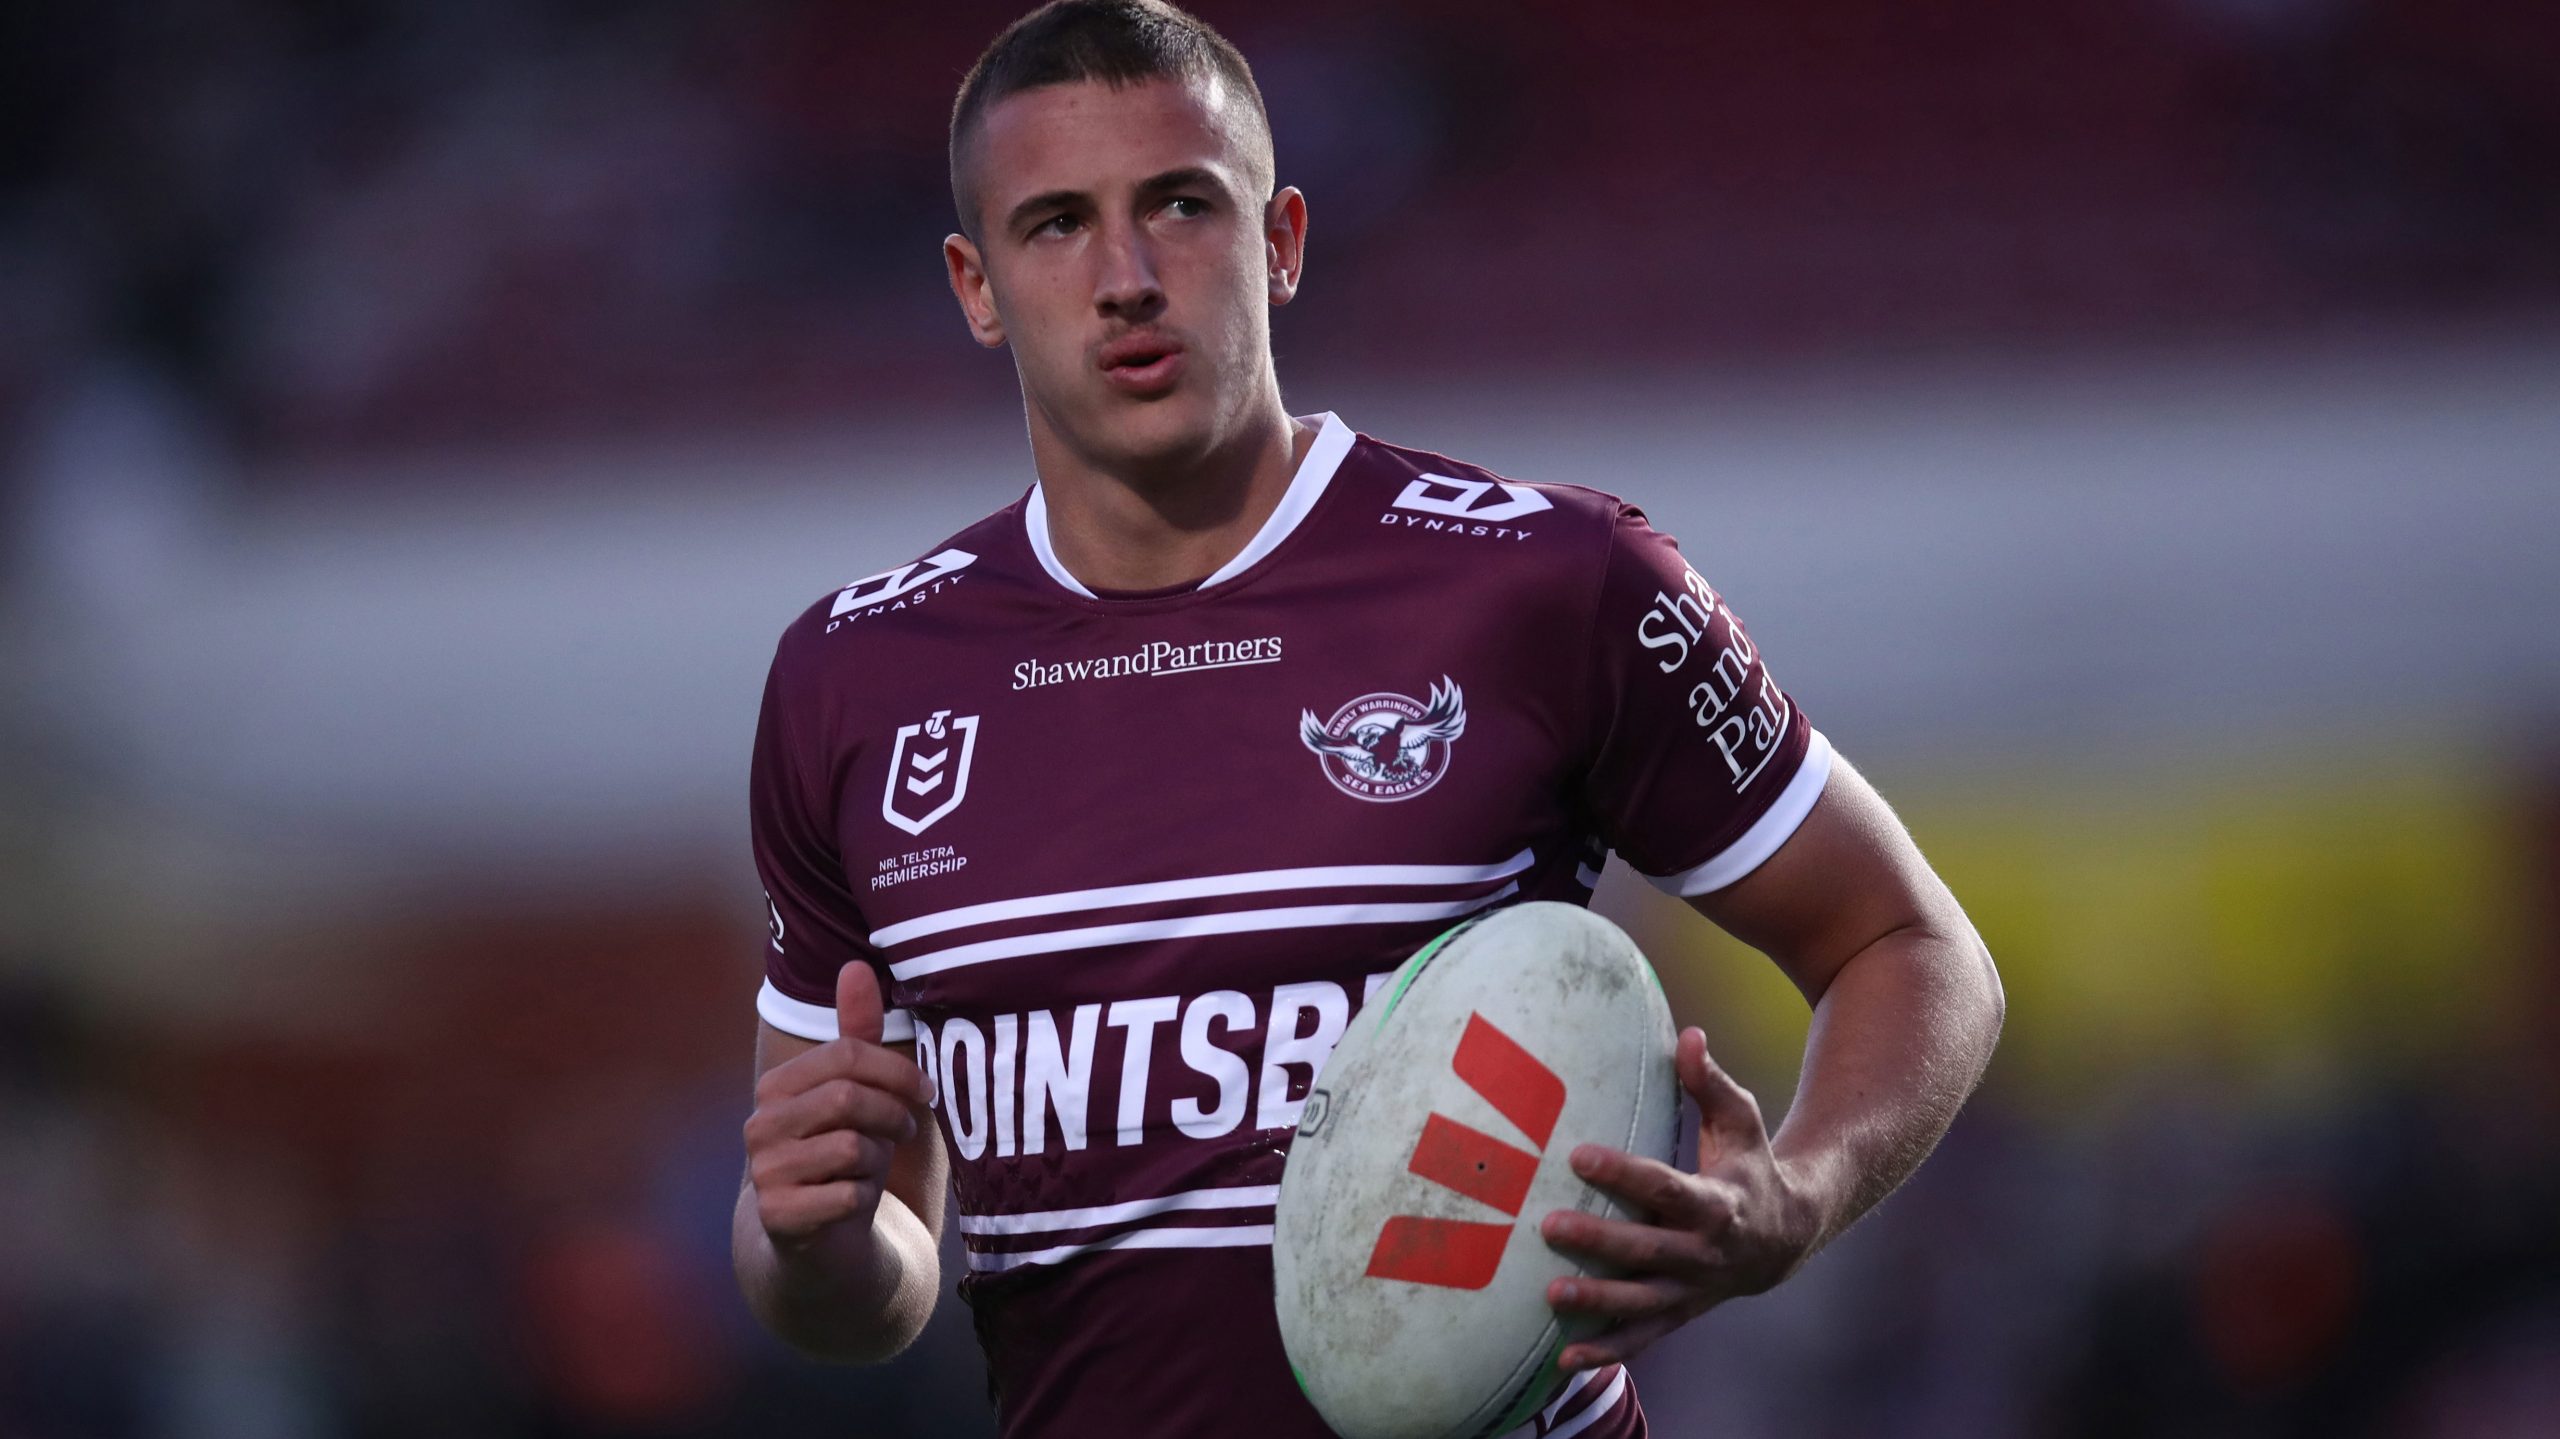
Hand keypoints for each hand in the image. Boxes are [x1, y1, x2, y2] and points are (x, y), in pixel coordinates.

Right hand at [743, 963, 932, 1251]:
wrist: (820, 1243)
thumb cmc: (844, 1157)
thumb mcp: (857, 1094)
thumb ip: (857, 1035)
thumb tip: (855, 964)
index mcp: (777, 1087)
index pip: (846, 1056)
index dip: (898, 1072)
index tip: (925, 1092)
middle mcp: (759, 1125)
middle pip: (849, 1098)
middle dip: (892, 1115)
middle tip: (903, 1131)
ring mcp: (764, 1173)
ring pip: (851, 1147)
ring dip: (879, 1160)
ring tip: (873, 1167)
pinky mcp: (778, 1218)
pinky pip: (847, 1196)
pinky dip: (866, 1198)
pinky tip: (854, 1203)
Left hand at [1538, 1026, 1830, 1370]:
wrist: (1788, 1236)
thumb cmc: (1751, 1165)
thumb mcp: (1741, 1119)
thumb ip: (1709, 1081)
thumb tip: (1689, 1033)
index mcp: (1717, 1201)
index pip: (1664, 1186)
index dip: (1623, 1172)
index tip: (1580, 1154)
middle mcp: (1704, 1251)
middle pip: (1648, 1248)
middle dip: (1600, 1240)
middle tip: (1549, 1224)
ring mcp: (1692, 1289)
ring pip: (1642, 1301)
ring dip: (1597, 1302)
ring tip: (1551, 1294)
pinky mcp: (1680, 1312)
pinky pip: (1642, 1338)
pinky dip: (1606, 1352)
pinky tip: (1563, 1360)